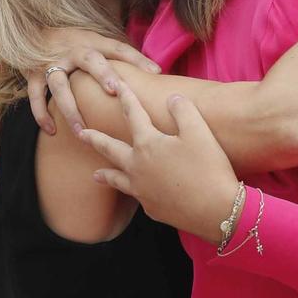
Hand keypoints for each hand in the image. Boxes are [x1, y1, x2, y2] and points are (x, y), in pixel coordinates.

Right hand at [25, 27, 160, 134]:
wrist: (30, 31)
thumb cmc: (71, 42)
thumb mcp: (94, 41)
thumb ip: (120, 55)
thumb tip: (156, 72)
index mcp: (91, 42)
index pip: (118, 48)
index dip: (135, 58)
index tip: (154, 71)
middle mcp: (72, 50)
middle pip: (90, 60)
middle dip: (102, 74)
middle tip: (115, 91)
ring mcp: (50, 62)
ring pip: (60, 85)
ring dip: (70, 108)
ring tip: (81, 131)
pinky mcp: (32, 74)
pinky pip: (36, 96)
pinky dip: (41, 114)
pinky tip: (51, 131)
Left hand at [81, 90, 241, 244]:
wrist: (216, 211)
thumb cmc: (209, 169)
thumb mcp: (199, 132)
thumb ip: (183, 110)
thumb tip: (172, 98)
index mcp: (148, 144)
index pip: (134, 114)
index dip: (126, 97)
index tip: (118, 86)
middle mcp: (138, 167)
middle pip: (110, 149)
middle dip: (95, 139)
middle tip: (80, 134)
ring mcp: (142, 190)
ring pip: (116, 179)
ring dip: (105, 175)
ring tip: (95, 175)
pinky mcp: (152, 208)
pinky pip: (138, 197)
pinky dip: (133, 192)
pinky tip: (137, 193)